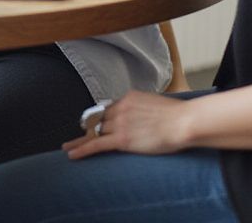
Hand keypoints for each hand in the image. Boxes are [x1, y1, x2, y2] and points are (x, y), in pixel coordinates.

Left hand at [63, 91, 195, 158]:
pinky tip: (72, 154)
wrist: (182, 122)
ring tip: (68, 147)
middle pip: (98, 120)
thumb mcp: (154, 104)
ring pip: (94, 132)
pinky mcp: (121, 139)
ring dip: (80, 140)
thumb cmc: (176, 115)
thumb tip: (143, 114)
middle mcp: (121, 107)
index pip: (109, 108)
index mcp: (129, 97)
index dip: (100, 118)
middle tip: (76, 135)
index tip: (93, 124)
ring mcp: (120, 123)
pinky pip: (96, 144)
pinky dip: (82, 149)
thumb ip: (143, 107)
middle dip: (87, 128)